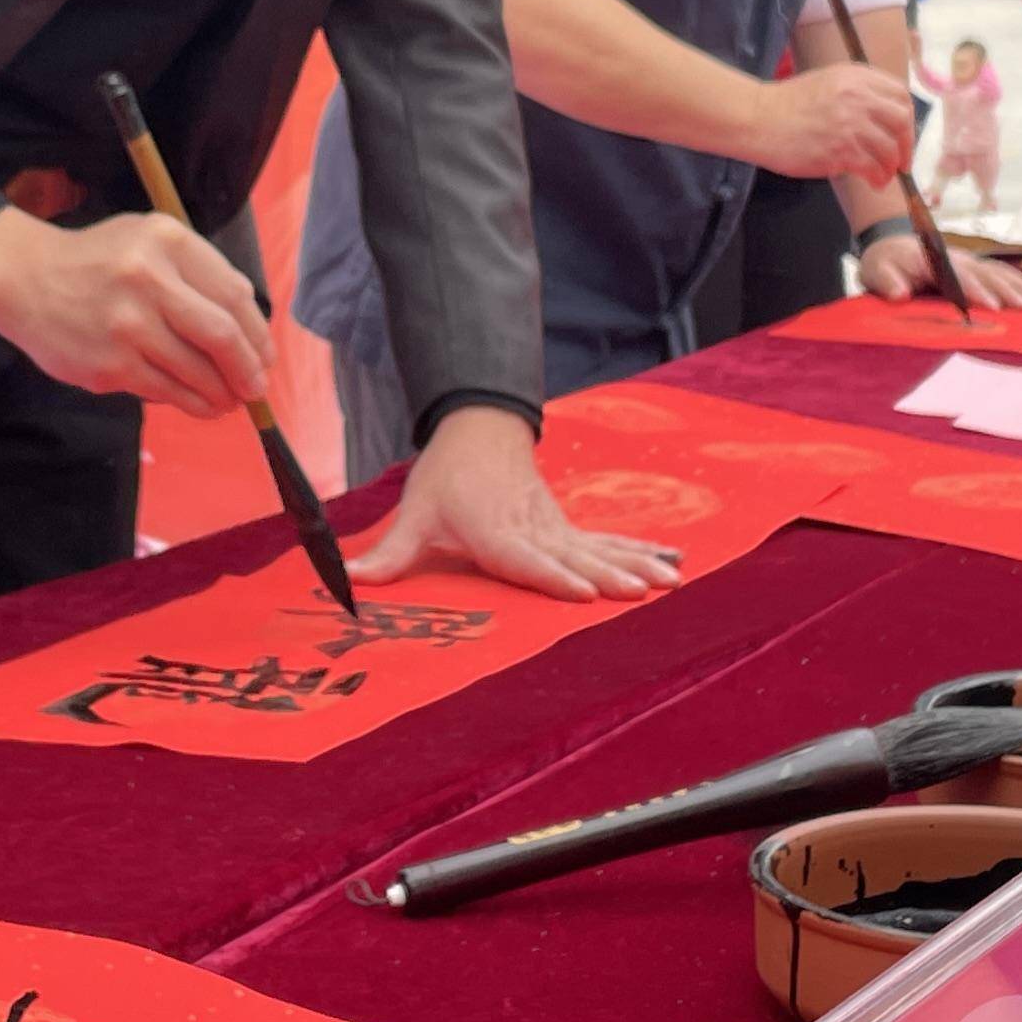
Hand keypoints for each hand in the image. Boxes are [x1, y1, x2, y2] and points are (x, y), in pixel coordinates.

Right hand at [0, 207, 265, 414]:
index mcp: (167, 241)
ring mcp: (126, 324)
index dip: (257, 333)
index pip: (234, 294)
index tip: (264, 355)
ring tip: (230, 401)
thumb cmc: (99, 262)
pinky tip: (202, 406)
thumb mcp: (148, 241)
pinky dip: (192, 403)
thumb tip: (249, 331)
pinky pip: (165, 390)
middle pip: (222, 335)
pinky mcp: (108, 363)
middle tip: (257, 387)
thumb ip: (198, 273)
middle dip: (249, 369)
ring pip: (196, 370)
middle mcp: (147, 278)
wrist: (24, 279)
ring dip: (223, 393)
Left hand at [348, 404, 679, 600]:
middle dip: (611, 576)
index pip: (526, 558)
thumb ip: (389, 554)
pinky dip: (642, 550)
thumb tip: (347, 581)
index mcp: (495, 530)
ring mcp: (556, 527)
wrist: (478, 430)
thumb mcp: (414, 512)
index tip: (584, 591)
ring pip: (601, 548)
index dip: (553, 576)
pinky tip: (674, 561)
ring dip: (636, 564)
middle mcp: (533, 529)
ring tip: (668, 580)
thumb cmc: (445, 478)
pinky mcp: (567, 527)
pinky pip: (609, 541)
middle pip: (576, 556)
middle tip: (643, 592)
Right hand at [754, 64, 919, 183]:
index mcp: (856, 77)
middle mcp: (858, 97)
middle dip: (907, 144)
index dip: (906, 117)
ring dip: (891, 166)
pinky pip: (873, 167)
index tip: (902, 134)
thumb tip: (884, 118)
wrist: (758, 119)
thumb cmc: (788, 105)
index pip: (899, 94)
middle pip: (901, 120)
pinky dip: (878, 178)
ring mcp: (851, 124)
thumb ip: (857, 92)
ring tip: (883, 176)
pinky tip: (873, 182)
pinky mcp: (842, 150)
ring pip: (889, 148)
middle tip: (902, 161)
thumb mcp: (827, 83)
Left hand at [857, 232, 1021, 311]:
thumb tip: (900, 293)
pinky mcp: (975, 266)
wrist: (890, 243)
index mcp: (932, 261)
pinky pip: (1001, 272)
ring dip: (1018, 287)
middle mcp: (955, 259)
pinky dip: (1020, 282)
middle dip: (1006, 291)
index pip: (957, 276)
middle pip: (985, 274)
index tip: (992, 307)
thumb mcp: (875, 272)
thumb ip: (888, 282)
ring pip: (997, 272)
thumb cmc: (883, 263)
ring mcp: (968, 261)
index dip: (975, 291)